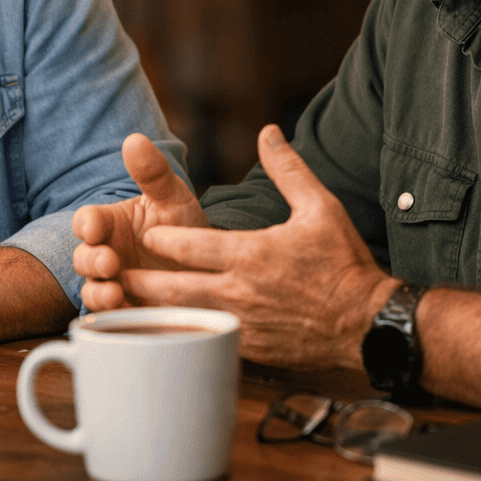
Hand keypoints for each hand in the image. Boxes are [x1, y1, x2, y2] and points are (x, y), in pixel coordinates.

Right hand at [72, 133, 208, 310]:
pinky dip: (116, 320)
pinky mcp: (127, 314)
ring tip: (114, 293)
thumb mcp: (173, 198)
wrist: (210, 269)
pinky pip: (111, 323)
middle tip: (111, 262)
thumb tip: (134, 139)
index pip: (86, 221)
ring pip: (90, 292)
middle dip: (92, 261)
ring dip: (97, 293)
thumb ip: (153, 173)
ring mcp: (114, 286)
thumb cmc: (183, 228)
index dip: (86, 224)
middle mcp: (106, 255)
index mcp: (111, 224)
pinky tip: (129, 315)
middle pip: (82, 258)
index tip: (95, 227)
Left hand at [116, 125, 396, 369]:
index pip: (189, 245)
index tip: (144, 234)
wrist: (369, 324)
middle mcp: (240, 290)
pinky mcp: (250, 348)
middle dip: (140, 279)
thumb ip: (287, 169)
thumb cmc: (344, 263)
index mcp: (251, 253)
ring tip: (124, 304)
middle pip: (174, 286)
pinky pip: (206, 341)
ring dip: (152, 311)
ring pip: (184, 317)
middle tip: (112, 272)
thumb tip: (268, 131)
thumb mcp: (320, 206)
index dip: (161, 240)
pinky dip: (182, 336)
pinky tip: (164, 335)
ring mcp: (243, 324)